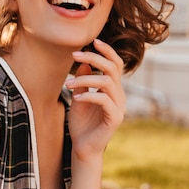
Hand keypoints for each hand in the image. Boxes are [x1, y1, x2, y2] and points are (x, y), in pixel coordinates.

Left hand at [65, 38, 125, 162]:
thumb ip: (84, 81)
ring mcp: (119, 107)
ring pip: (107, 82)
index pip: (115, 64)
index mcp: (113, 89)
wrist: (83, 147)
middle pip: (112, 68)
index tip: (92, 41)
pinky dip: (89, 95)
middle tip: (75, 55)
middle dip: (94, 58)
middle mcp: (119, 96)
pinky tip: (76, 98)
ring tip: (69, 83)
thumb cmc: (81, 123)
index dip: (107, 51)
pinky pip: (104, 100)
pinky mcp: (115, 118)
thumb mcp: (79, 97)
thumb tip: (84, 64)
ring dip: (86, 79)